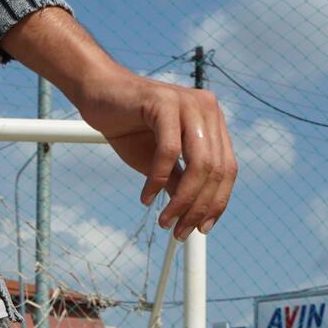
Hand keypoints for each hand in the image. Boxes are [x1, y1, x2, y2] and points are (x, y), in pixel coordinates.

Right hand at [0, 8, 237, 239]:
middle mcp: (207, 110)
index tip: (201, 229)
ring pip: (198, 163)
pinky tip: (146, 197)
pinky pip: (169, 151)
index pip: (227, 169)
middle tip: (178, 231)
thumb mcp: (158, 163)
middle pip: (215, 170)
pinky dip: (157, 180)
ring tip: (164, 221)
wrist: (100, 96)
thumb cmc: (129, 129)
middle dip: (198, 208)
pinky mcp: (165, 103)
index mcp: (212, 123)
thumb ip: (178, 182)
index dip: (217, 202)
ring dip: (182, 200)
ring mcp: (188, 103)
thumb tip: (191, 214)